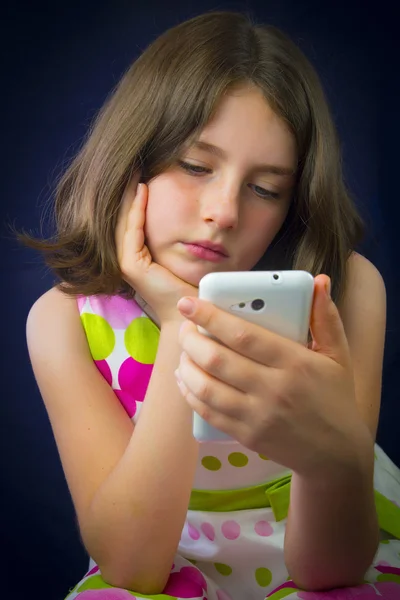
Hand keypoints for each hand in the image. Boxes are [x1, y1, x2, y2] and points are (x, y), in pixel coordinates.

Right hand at [115, 173, 196, 323]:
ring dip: (128, 195)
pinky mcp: (131, 265)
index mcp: (137, 255)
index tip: (144, 170)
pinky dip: (135, 209)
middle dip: (127, 190)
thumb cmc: (191, 285)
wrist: (191, 313)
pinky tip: (142, 190)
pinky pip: (132, 230)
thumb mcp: (182, 253)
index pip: (132, 219)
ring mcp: (126, 262)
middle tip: (135, 163)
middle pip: (123, 216)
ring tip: (135, 170)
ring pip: (123, 220)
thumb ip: (178, 234)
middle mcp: (127, 258)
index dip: (135, 195)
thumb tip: (188, 210)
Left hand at [175, 276, 369, 476]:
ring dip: (186, 365)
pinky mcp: (246, 436)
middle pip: (217, 359)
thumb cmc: (335, 398)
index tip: (189, 303)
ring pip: (206, 387)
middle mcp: (273, 389)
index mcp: (294, 363)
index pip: (243, 335)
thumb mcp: (339, 355)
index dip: (211, 316)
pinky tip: (185, 378)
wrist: (337, 455)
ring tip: (184, 351)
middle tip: (186, 327)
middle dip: (191, 339)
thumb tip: (319, 281)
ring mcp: (257, 416)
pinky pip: (208, 412)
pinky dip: (190, 393)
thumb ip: (326, 318)